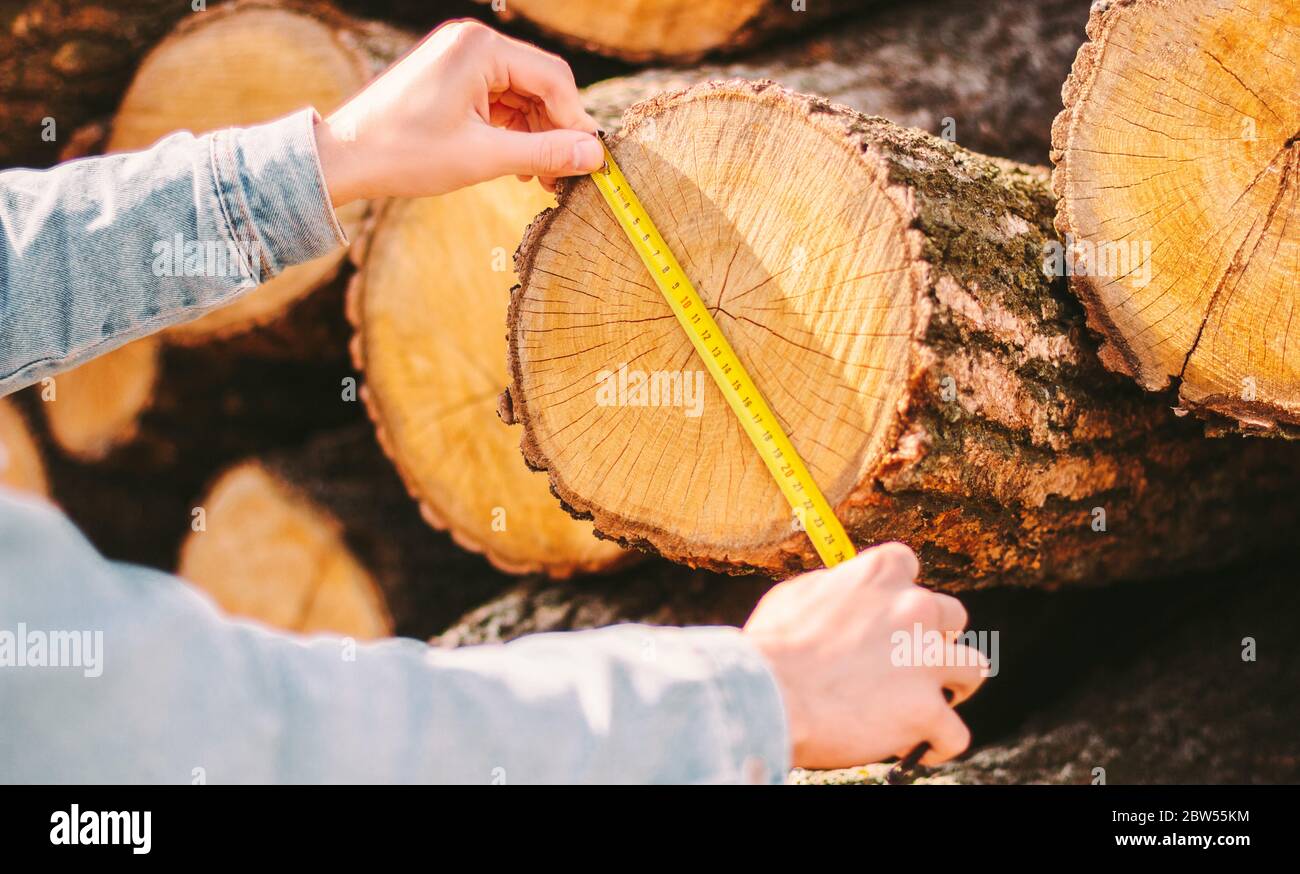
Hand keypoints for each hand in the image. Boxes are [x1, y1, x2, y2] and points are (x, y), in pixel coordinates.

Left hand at [314, 20, 601, 206]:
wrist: (344, 158)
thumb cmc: (405, 153)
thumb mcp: (483, 157)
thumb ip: (544, 153)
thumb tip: (595, 156)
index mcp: (481, 48)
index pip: (553, 79)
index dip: (575, 123)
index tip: (589, 162)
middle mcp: (473, 43)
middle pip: (539, 85)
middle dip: (554, 131)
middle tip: (564, 177)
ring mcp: (460, 58)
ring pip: (520, 96)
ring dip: (534, 135)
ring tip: (539, 179)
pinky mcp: (451, 76)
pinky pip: (497, 100)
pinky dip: (510, 130)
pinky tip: (516, 164)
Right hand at [743, 542, 987, 769]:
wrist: (766, 693)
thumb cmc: (772, 646)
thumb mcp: (798, 595)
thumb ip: (834, 589)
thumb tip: (842, 594)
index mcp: (879, 574)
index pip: (909, 565)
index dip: (899, 593)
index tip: (887, 612)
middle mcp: (914, 608)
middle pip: (952, 616)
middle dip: (935, 638)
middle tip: (911, 661)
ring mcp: (925, 660)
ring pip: (973, 668)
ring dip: (954, 685)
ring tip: (934, 702)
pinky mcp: (927, 710)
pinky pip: (955, 732)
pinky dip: (939, 743)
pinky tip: (922, 748)